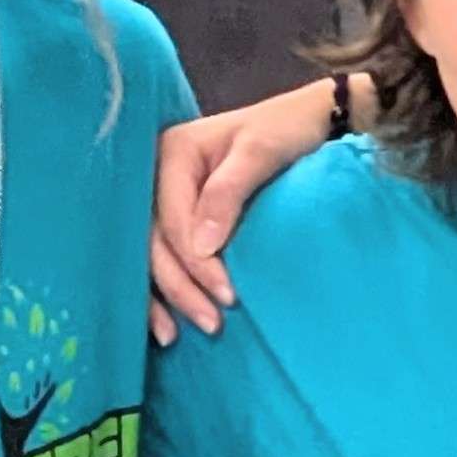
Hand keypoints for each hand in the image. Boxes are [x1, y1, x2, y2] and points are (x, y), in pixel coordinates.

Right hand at [149, 89, 349, 341]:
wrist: (307, 119)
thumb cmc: (286, 129)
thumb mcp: (261, 152)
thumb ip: (227, 193)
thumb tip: (201, 248)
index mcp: (171, 153)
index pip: (172, 219)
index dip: (194, 262)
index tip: (227, 296)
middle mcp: (157, 174)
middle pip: (154, 241)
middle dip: (178, 286)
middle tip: (210, 323)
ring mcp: (163, 196)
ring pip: (149, 253)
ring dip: (161, 296)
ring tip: (174, 336)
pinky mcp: (176, 214)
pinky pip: (161, 254)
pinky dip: (163, 286)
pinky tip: (166, 320)